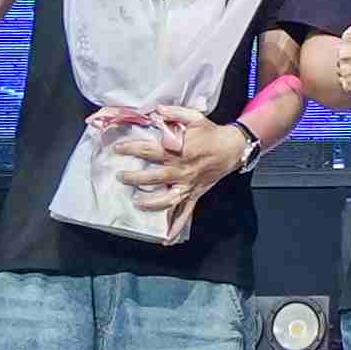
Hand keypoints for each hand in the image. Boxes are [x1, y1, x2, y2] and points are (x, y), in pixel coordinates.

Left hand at [113, 106, 254, 225]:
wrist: (232, 148)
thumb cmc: (211, 133)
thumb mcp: (195, 117)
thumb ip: (175, 112)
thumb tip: (156, 110)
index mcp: (180, 151)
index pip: (151, 151)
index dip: (132, 149)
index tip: (117, 149)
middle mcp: (182, 170)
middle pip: (155, 177)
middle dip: (135, 178)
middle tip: (121, 177)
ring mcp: (188, 185)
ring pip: (168, 199)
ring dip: (151, 203)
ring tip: (136, 203)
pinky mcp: (195, 194)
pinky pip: (186, 213)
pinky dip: (177, 228)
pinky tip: (166, 239)